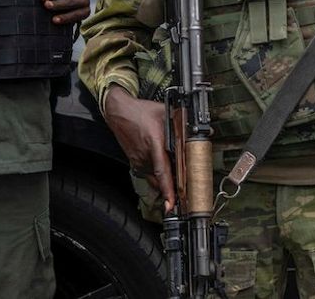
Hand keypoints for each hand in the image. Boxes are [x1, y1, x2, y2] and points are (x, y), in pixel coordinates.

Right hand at [102, 87, 175, 210]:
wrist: (118, 112)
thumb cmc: (139, 111)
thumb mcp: (164, 112)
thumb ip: (182, 121)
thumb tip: (196, 129)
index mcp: (154, 143)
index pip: (162, 171)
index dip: (167, 189)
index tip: (171, 203)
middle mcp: (145, 156)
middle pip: (160, 180)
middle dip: (172, 189)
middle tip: (184, 197)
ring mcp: (138, 160)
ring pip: (154, 179)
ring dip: (165, 182)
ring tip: (177, 184)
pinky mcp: (135, 162)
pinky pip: (148, 174)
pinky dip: (158, 176)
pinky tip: (165, 171)